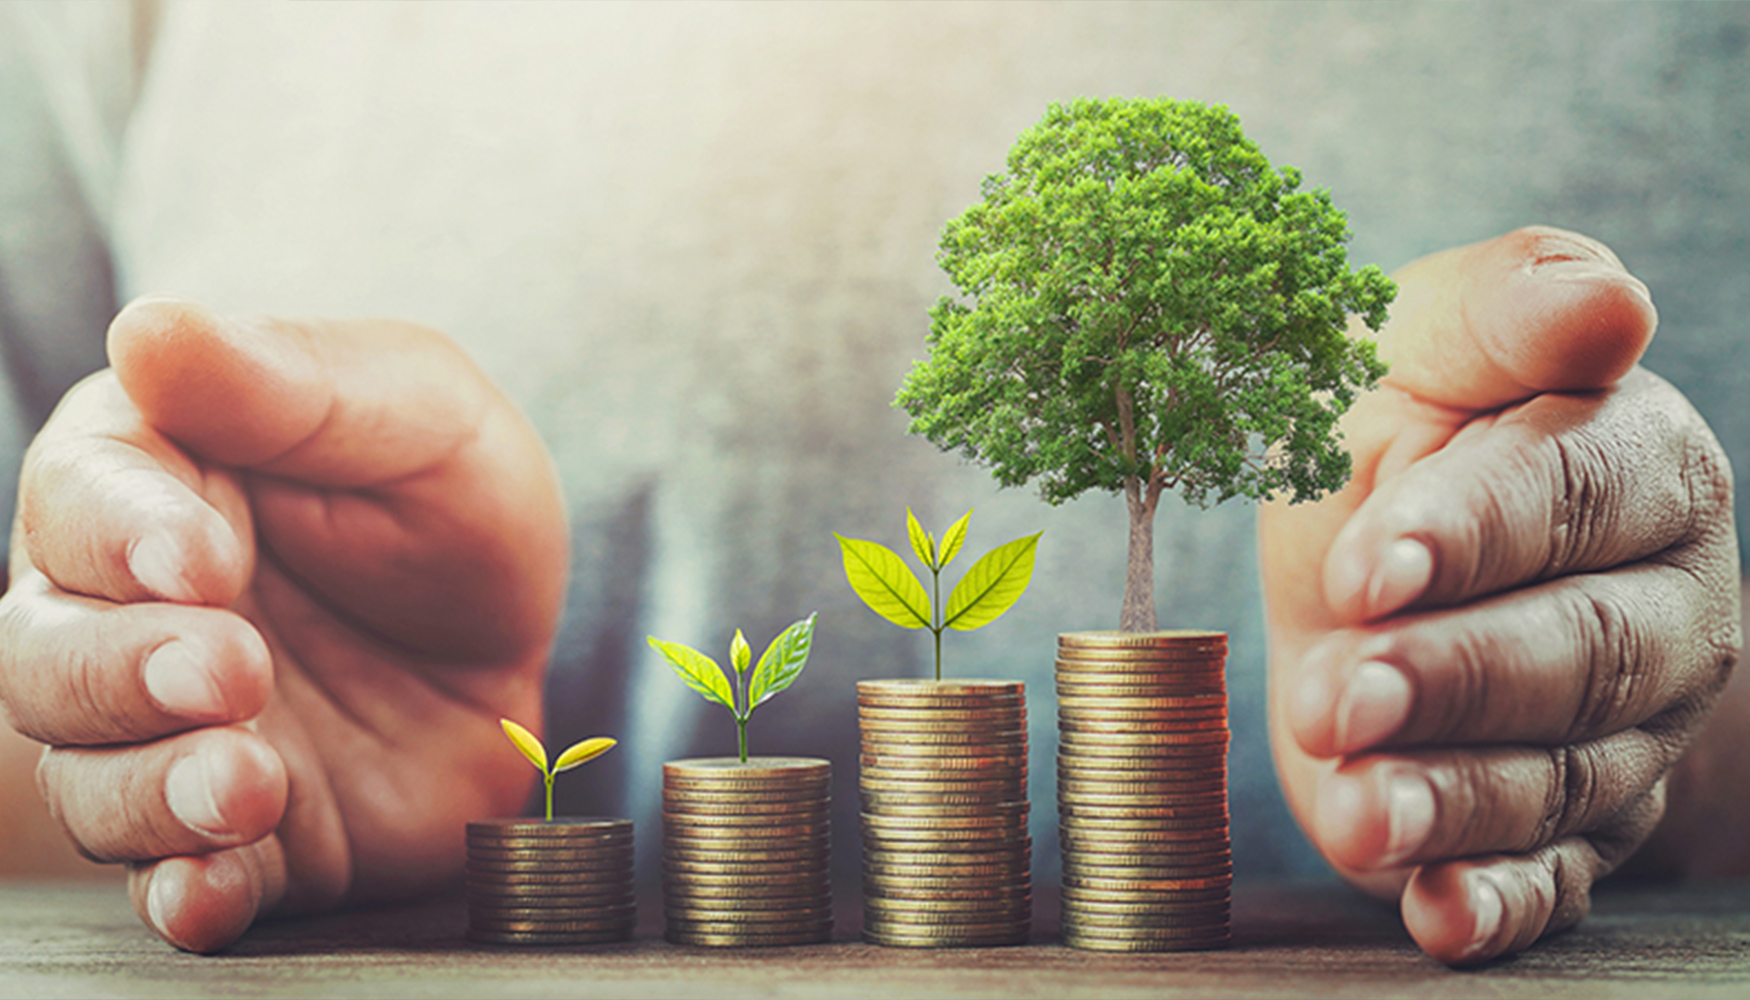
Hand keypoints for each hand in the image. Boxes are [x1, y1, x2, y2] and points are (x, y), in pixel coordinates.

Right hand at [0, 299, 567, 951]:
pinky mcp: (232, 836)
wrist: (519, 653)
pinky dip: (186, 891)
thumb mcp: (419, 416)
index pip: (82, 495)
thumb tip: (151, 330)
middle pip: (48, 651)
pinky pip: (173, 880)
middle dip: (128, 670)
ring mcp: (170, 734)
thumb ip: (295, 383)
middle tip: (235, 668)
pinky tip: (216, 887)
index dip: (123, 531)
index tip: (201, 558)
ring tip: (251, 782)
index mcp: (158, 480)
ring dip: (155, 789)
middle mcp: (128, 614)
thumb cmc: (452, 509)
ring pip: (90, 775)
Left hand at [1260, 227, 1740, 963]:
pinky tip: (1433, 911)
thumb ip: (1504, 308)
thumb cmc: (1402, 424)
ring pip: (1557, 779)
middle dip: (1454, 681)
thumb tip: (1606, 303)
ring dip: (1454, 803)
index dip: (1472, 536)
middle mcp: (1656, 608)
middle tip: (1344, 696)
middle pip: (1575, 655)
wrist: (1382, 548)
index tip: (1370, 565)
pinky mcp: (1562, 827)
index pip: (1571, 500)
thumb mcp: (1420, 338)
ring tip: (1362, 813)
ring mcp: (1622, 731)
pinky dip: (1492, 904)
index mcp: (1638, 466)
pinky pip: (1548, 881)